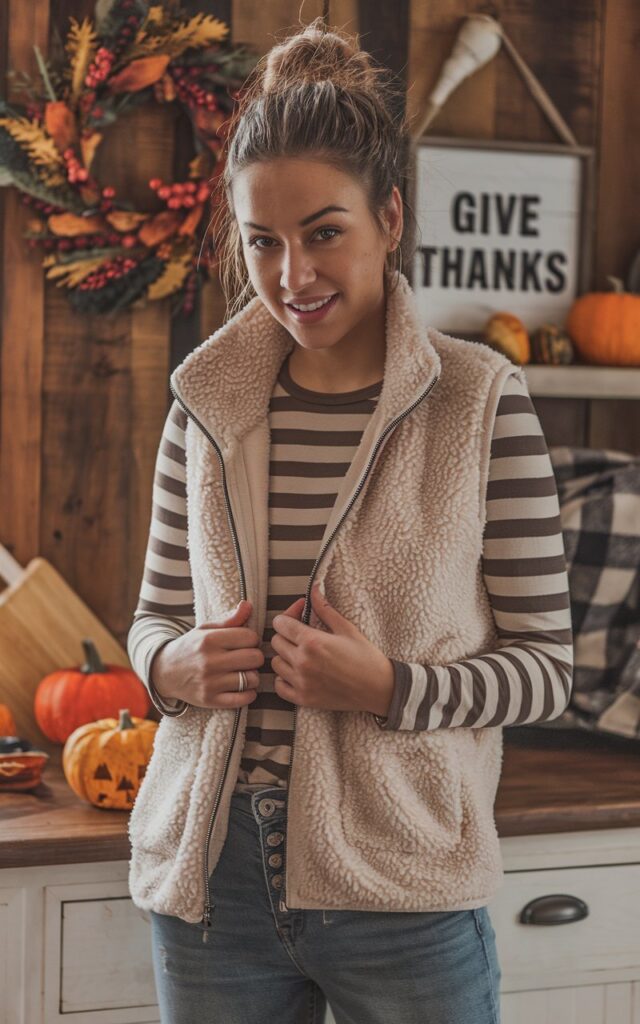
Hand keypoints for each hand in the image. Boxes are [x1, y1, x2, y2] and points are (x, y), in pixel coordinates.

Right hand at [149, 600, 263, 708]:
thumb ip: (229, 619)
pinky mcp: (210, 700)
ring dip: (253, 676)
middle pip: (255, 658)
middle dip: (255, 657)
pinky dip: (249, 693)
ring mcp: (210, 683)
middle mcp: (209, 661)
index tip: (245, 643)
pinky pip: (244, 699)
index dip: (252, 639)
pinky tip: (243, 687)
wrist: (165, 672)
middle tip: (246, 658)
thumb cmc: (191, 648)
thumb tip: (248, 605)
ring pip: (252, 679)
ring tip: (244, 672)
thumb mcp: (205, 630)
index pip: (250, 637)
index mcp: (209, 640)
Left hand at [271, 583, 394, 715]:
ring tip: (301, 654)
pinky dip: (284, 679)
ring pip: (275, 663)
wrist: (378, 689)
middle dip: (286, 635)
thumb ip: (325, 608)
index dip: (288, 617)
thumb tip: (314, 589)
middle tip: (301, 635)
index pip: (280, 623)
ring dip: (285, 657)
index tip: (297, 617)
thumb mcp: (347, 628)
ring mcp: (301, 682)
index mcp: (312, 641)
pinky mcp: (303, 699)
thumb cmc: (366, 657)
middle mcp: (303, 662)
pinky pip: (279, 686)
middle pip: (275, 642)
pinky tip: (297, 673)